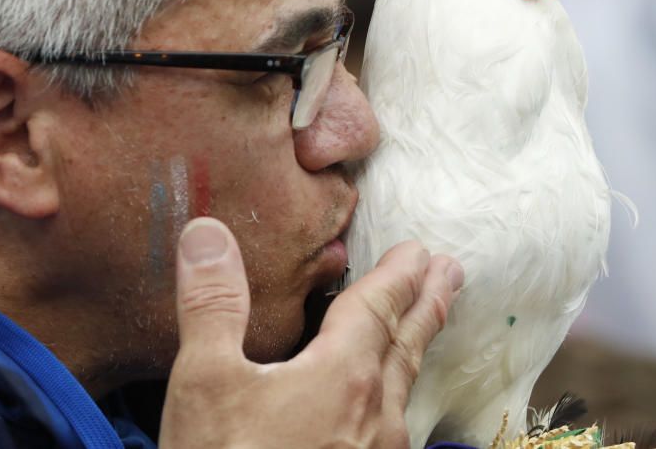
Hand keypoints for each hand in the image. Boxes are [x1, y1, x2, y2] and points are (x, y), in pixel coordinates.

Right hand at [158, 217, 463, 448]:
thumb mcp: (204, 383)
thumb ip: (213, 303)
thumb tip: (208, 232)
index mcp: (343, 375)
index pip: (379, 306)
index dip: (397, 273)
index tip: (418, 248)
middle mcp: (376, 413)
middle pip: (407, 341)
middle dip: (428, 300)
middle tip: (451, 270)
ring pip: (406, 383)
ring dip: (418, 342)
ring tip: (430, 320)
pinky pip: (397, 423)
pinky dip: (400, 389)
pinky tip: (392, 406)